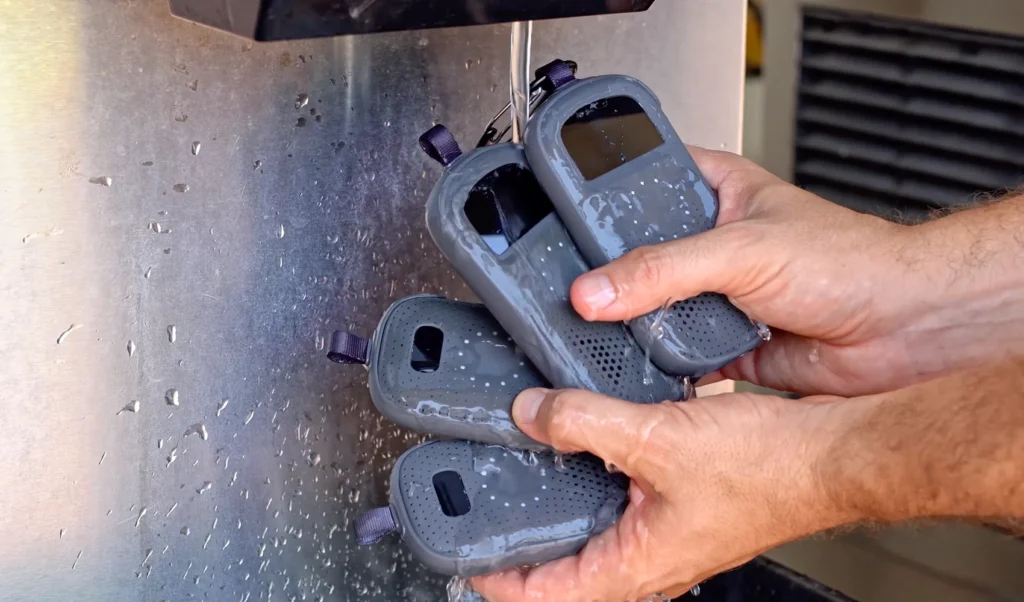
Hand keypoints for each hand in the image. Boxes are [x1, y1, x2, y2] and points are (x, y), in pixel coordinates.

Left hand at [470, 388, 847, 601]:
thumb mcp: (657, 438)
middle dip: (525, 548)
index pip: (549, 593)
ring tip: (523, 480)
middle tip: (487, 519)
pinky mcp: (682, 505)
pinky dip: (597, 477)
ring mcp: (668, 534)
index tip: (466, 560)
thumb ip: (585, 422)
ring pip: (597, 531)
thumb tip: (534, 414)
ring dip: (560, 509)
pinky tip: (587, 443)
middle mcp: (651, 558)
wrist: (830, 456)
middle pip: (569, 568)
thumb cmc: (768, 469)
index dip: (501, 581)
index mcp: (638, 564)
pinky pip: (623, 500)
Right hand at [569, 147, 1008, 396]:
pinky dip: (659, 364)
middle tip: (571, 291)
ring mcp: (714, 295)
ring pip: (651, 310)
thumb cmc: (851, 263)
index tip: (555, 224)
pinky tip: (639, 366)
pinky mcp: (722, 343)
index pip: (639, 183)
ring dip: (633, 325)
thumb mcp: (742, 250)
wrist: (902, 331)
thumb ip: (662, 270)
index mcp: (714, 191)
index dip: (597, 201)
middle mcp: (709, 243)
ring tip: (599, 331)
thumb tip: (595, 290)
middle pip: (635, 257)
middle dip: (608, 278)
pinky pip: (673, 354)